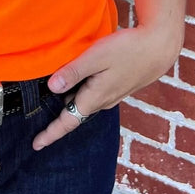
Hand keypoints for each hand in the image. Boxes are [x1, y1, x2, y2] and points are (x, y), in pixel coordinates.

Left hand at [32, 20, 183, 150]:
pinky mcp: (118, 86)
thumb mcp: (96, 57)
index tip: (36, 145)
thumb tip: (51, 88)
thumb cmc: (127, 49)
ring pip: (84, 101)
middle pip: (74, 112)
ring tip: (54, 92)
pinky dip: (81, 91)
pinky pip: (94, 94)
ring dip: (70, 99)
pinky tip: (77, 78)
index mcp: (95, 98)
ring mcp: (112, 95)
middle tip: (38, 112)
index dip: (51, 133)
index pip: (68, 121)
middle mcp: (104, 101)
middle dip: (58, 115)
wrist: (159, 48)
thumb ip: (73, 72)